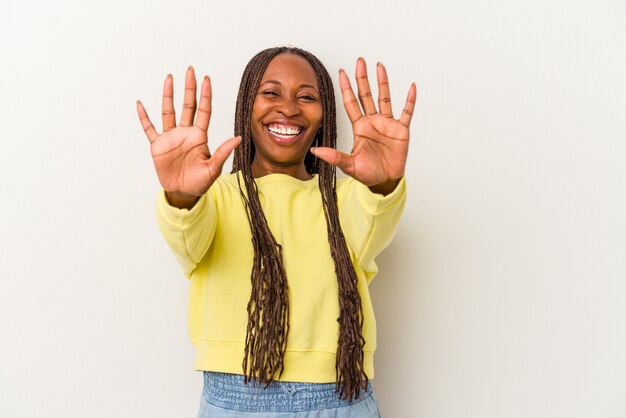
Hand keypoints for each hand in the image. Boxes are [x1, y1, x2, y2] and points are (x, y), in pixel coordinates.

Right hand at [136, 67, 240, 206]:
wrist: (183, 193)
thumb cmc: (200, 182)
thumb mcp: (213, 168)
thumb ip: (223, 152)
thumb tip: (239, 138)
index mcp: (199, 136)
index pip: (203, 111)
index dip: (205, 95)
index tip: (206, 79)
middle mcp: (185, 133)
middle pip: (187, 105)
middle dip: (189, 88)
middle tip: (190, 70)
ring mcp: (170, 137)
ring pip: (168, 112)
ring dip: (168, 95)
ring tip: (169, 78)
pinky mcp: (157, 146)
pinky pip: (149, 128)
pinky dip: (144, 117)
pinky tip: (140, 104)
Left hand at [310, 58, 415, 194]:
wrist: (385, 181)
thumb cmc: (368, 173)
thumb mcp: (349, 165)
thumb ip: (334, 156)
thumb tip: (315, 150)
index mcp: (360, 127)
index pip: (351, 103)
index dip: (346, 88)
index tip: (342, 72)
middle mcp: (373, 121)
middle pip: (366, 95)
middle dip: (362, 78)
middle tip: (360, 61)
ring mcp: (387, 124)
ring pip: (384, 98)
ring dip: (382, 82)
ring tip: (380, 66)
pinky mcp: (401, 130)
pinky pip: (406, 112)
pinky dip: (410, 100)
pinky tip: (411, 87)